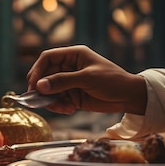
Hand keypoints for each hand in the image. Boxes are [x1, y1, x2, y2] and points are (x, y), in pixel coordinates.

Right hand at [26, 45, 146, 114]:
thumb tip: (40, 86)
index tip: (34, 84)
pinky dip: (60, 106)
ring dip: (52, 100)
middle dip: (43, 89)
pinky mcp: (73, 95)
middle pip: (45, 75)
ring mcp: (70, 82)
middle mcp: (69, 67)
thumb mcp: (87, 78)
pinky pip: (58, 100)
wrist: (130, 97)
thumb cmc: (113, 81)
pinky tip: (70, 110)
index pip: (47, 58)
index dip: (38, 70)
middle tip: (41, 100)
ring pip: (50, 90)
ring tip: (62, 107)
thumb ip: (63, 81)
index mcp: (73, 55)